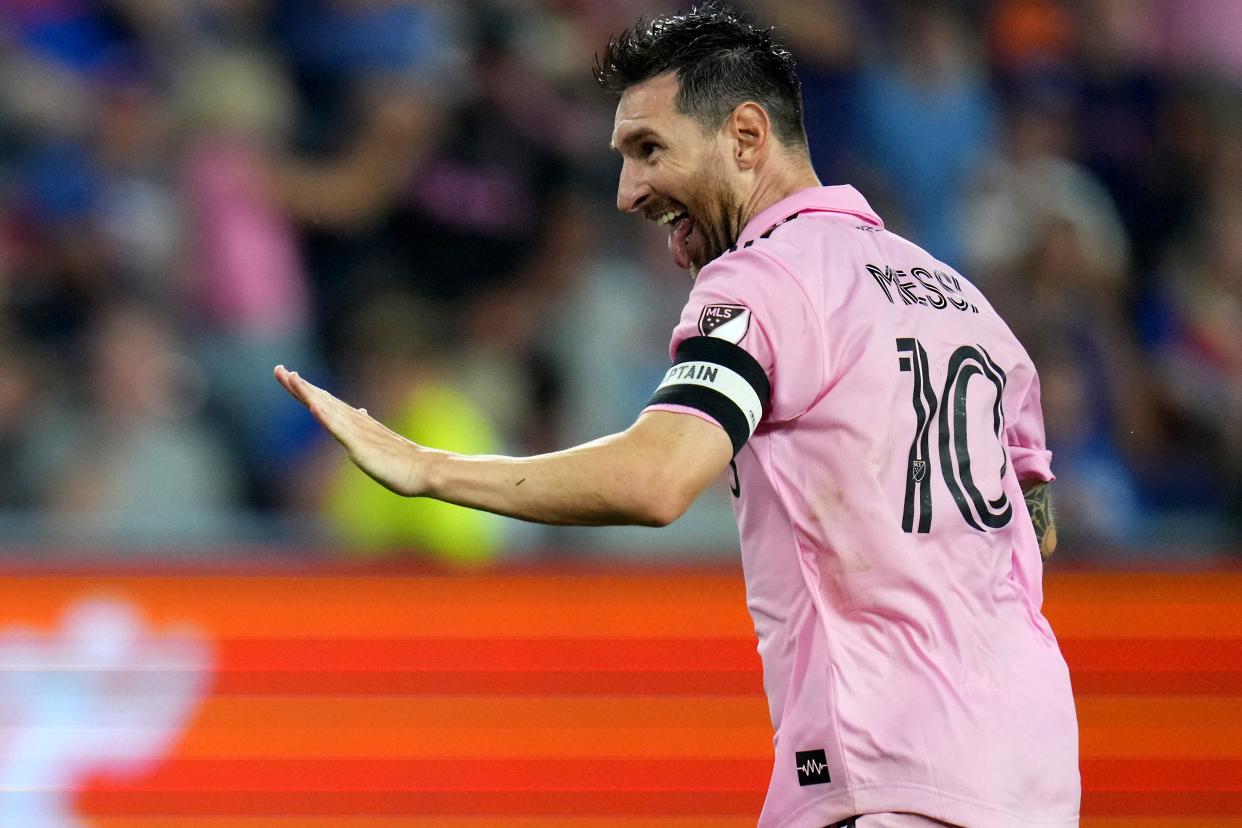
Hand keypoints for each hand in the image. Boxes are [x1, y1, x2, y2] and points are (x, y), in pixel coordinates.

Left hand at [274, 365, 425, 495]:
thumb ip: (366, 426)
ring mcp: (357, 433)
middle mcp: (354, 422)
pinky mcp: (360, 446)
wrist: (423, 469)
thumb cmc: (402, 460)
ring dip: (309, 394)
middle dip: (299, 386)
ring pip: (328, 409)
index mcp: (355, 423)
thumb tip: (360, 411)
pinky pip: (340, 431)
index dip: (305, 389)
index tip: (288, 375)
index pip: (325, 402)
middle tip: (279, 369)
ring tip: (292, 379)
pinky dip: (326, 418)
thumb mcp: (378, 440)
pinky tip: (314, 406)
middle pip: (321, 400)